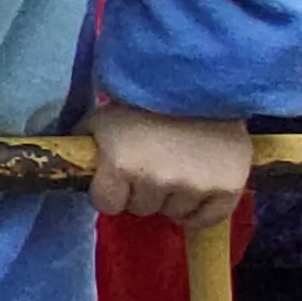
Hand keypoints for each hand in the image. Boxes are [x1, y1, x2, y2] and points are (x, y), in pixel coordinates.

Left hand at [84, 101, 254, 227]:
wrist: (200, 81)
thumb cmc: (145, 100)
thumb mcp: (102, 118)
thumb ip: (86, 145)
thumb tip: (74, 164)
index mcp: (121, 163)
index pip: (107, 204)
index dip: (111, 190)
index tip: (119, 176)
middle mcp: (157, 179)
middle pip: (141, 208)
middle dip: (142, 191)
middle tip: (153, 163)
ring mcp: (194, 185)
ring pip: (174, 213)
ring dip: (173, 197)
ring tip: (178, 166)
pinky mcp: (227, 187)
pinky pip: (207, 219)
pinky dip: (200, 211)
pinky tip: (196, 190)